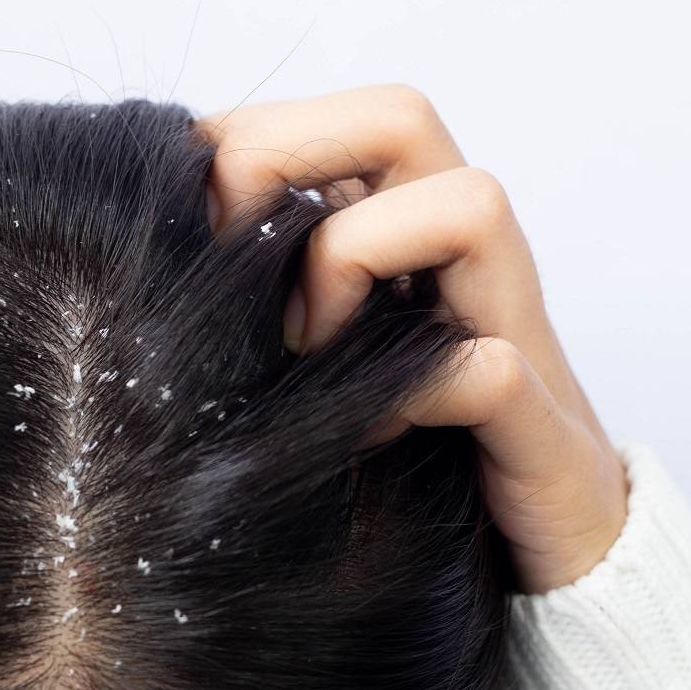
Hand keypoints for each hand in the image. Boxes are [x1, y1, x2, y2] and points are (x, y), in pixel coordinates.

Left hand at [197, 84, 628, 593]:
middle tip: (224, 251)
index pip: (336, 120)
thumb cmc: (406, 455)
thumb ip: (264, 302)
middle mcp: (468, 261)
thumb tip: (147, 259)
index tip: (170, 206)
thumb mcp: (319, 363)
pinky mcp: (542, 430)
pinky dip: (417, 392)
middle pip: (402, 119)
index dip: (243, 137)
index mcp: (408, 232)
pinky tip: (365, 435)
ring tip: (303, 346)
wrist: (543, 570)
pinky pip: (491, 370)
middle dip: (287, 156)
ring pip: (473, 204)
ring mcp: (514, 334)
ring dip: (357, 257)